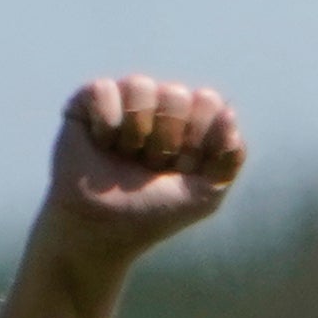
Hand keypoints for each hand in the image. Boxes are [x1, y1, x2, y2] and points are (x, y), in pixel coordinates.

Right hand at [43, 74, 245, 259]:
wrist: (101, 231)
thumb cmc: (152, 214)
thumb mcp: (205, 195)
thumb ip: (230, 158)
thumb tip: (229, 112)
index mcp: (189, 120)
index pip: (207, 102)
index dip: (196, 141)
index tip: (180, 171)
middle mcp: (158, 105)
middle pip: (176, 94)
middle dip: (165, 141)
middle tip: (149, 168)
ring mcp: (124, 100)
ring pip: (141, 86)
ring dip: (135, 134)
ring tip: (124, 157)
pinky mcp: (87, 101)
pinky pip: (105, 90)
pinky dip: (106, 124)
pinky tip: (101, 144)